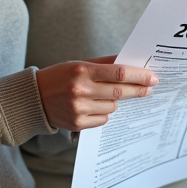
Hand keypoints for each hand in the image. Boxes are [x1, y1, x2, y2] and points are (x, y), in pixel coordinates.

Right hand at [36, 57, 156, 131]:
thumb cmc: (60, 77)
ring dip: (114, 102)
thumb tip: (131, 64)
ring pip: (112, 107)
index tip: (152, 77)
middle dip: (138, 90)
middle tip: (150, 88)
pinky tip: (92, 106)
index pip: (119, 73)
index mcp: (82, 70)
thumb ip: (105, 64)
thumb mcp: (80, 64)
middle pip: (119, 92)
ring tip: (102, 96)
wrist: (34, 98)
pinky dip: (103, 113)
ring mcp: (79, 109)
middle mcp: (80, 90)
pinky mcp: (77, 123)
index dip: (139, 76)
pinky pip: (103, 119)